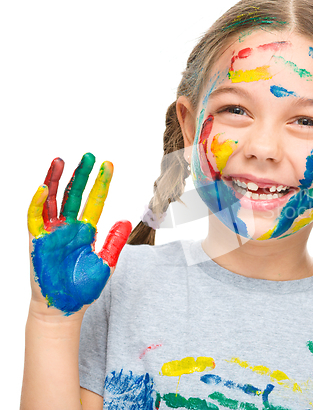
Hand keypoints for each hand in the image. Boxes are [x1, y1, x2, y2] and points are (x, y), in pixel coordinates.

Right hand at [27, 153, 131, 316]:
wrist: (64, 308)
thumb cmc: (83, 289)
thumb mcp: (106, 263)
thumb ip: (114, 241)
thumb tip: (126, 220)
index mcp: (87, 231)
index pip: (95, 201)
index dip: (101, 183)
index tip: (108, 165)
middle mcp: (70, 227)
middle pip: (75, 195)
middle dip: (82, 175)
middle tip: (89, 156)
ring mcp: (53, 232)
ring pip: (53, 200)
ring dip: (56, 181)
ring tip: (61, 161)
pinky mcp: (37, 241)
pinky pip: (35, 218)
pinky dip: (37, 203)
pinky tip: (44, 189)